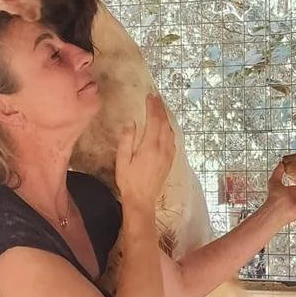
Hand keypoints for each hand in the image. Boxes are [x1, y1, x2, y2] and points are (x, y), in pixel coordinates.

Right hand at [115, 94, 175, 212]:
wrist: (142, 200)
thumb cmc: (129, 181)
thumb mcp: (123, 160)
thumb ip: (127, 140)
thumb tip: (131, 123)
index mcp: (150, 147)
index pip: (154, 121)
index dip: (152, 107)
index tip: (149, 96)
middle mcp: (162, 149)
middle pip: (164, 123)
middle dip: (161, 109)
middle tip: (156, 98)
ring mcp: (168, 155)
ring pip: (170, 131)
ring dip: (166, 118)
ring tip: (160, 109)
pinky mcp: (170, 161)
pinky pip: (172, 140)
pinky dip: (169, 129)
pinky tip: (165, 127)